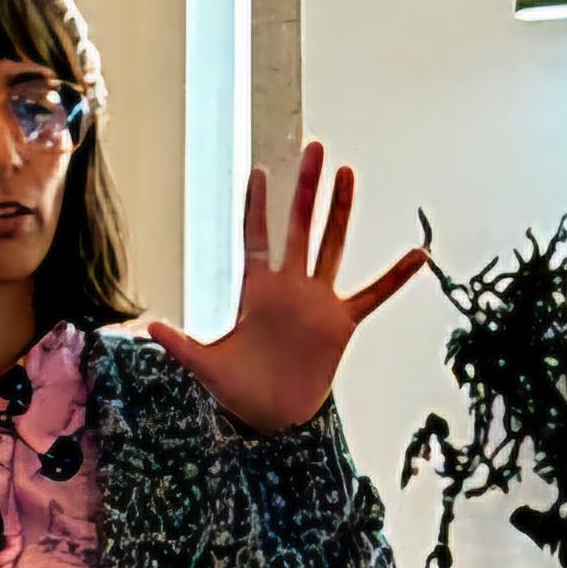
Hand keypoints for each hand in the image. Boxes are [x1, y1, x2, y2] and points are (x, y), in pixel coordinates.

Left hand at [146, 144, 426, 434]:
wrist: (272, 419)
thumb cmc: (237, 391)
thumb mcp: (206, 365)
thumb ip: (180, 343)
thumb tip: (148, 326)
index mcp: (257, 291)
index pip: (257, 237)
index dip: (257, 206)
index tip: (259, 171)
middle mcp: (290, 288)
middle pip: (299, 226)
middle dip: (305, 188)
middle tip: (314, 148)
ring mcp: (318, 302)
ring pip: (331, 246)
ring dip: (340, 211)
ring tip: (346, 174)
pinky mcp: (341, 324)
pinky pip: (374, 295)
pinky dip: (395, 278)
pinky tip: (418, 255)